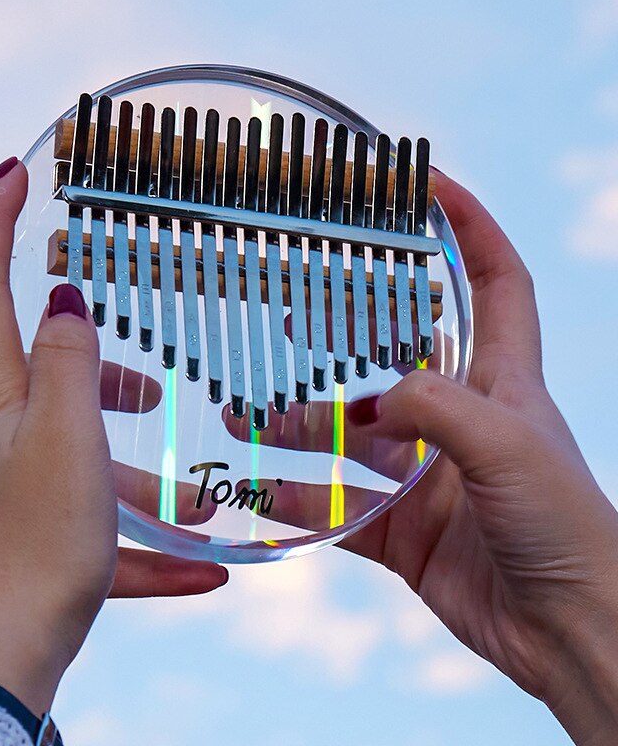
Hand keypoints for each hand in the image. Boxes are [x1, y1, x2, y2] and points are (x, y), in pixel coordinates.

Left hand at [0, 157, 226, 716]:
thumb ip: (70, 365)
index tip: (13, 170)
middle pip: (42, 376)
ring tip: (196, 502)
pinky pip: (89, 527)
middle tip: (148, 385)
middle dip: (98, 371)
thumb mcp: (66, 440)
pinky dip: (138, 542)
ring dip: (134, 471)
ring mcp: (3, 489)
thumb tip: (64, 298)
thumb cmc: (34, 546)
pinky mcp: (24, 538)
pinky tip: (200, 573)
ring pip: (77, 457)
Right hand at [226, 170, 617, 744]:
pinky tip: (257, 492)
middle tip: (289, 314)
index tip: (429, 183)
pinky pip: (338, 505)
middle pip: (397, 355)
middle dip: (346, 333)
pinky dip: (299, 501)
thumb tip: (374, 401)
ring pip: (349, 436)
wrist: (571, 635)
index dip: (471, 227)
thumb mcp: (508, 449)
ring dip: (299, 427)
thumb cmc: (568, 530)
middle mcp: (462, 419)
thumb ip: (439, 408)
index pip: (496, 281)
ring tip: (246, 416)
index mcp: (503, 381)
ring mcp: (427, 474)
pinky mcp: (402, 527)